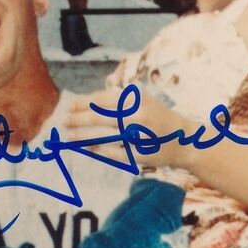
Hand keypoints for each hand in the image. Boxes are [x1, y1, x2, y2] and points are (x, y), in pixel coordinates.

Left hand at [63, 84, 192, 169]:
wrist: (183, 139)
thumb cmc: (156, 117)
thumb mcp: (142, 100)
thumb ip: (119, 96)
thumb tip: (94, 93)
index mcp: (135, 100)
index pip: (102, 100)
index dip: (83, 103)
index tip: (69, 106)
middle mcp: (136, 116)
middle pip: (98, 118)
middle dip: (77, 120)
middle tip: (64, 122)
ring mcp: (137, 136)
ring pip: (102, 137)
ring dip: (82, 137)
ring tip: (69, 137)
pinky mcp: (138, 154)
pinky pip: (112, 153)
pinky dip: (98, 150)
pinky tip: (88, 148)